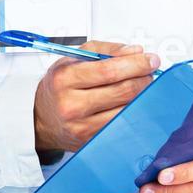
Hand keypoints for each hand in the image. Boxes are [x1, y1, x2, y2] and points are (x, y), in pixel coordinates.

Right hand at [33, 40, 159, 153]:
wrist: (41, 118)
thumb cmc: (60, 86)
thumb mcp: (75, 58)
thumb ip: (106, 50)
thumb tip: (135, 51)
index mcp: (65, 79)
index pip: (109, 71)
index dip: (135, 64)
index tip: (150, 59)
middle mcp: (72, 105)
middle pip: (122, 91)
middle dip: (143, 78)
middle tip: (150, 70)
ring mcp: (81, 127)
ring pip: (126, 110)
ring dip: (142, 95)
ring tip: (143, 84)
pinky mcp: (90, 142)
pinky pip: (121, 125)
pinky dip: (134, 111)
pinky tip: (135, 101)